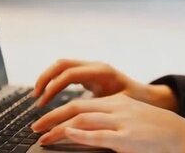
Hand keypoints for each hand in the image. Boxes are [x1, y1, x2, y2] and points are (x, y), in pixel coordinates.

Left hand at [31, 94, 184, 152]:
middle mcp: (117, 109)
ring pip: (82, 120)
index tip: (44, 121)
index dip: (59, 111)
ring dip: (58, 128)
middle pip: (77, 108)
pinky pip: (98, 134)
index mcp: (118, 103)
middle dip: (52, 118)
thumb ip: (113, 122)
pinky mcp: (126, 138)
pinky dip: (79, 134)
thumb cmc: (159, 132)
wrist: (183, 136)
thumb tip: (90, 130)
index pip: (81, 103)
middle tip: (35, 128)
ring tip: (43, 137)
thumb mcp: (134, 121)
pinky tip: (66, 134)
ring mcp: (122, 123)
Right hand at [33, 59, 175, 110]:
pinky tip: (49, 97)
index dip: (53, 87)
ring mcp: (92, 69)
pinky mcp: (90, 75)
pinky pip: (67, 73)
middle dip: (45, 78)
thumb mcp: (118, 106)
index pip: (70, 74)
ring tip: (39, 97)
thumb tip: (81, 120)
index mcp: (102, 72)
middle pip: (62, 64)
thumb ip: (100, 109)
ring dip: (48, 79)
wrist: (149, 97)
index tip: (43, 103)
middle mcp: (96, 66)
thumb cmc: (137, 102)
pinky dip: (55, 82)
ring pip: (62, 66)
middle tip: (35, 97)